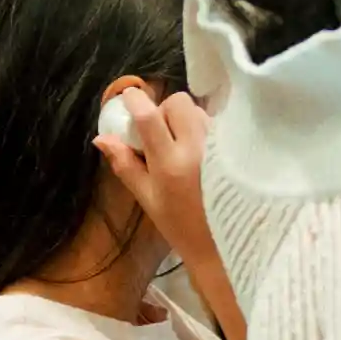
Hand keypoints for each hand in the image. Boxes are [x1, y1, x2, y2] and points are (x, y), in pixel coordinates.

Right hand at [99, 87, 213, 268]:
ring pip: (199, 109)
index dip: (136, 100)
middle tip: (160, 133)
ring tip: (183, 144)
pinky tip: (203, 151)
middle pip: (178, 102)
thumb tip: (101, 137)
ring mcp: (222, 145)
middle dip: (164, 110)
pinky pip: (216, 121)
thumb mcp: (148, 199)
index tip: (129, 96)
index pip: (150, 118)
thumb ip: (125, 165)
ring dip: (185, 118)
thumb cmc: (181, 225)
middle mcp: (198, 148)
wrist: (228, 243)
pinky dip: (204, 127)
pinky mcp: (239, 146)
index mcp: (170, 164)